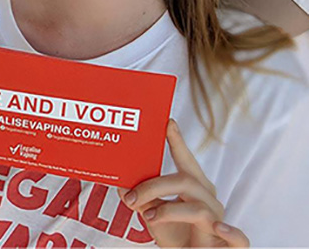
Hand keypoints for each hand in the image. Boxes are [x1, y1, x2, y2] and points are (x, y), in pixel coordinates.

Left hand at [118, 121, 248, 246]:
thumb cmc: (177, 236)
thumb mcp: (153, 216)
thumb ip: (141, 199)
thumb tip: (121, 185)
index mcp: (195, 188)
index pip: (186, 163)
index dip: (178, 143)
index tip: (168, 123)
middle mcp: (209, 200)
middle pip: (186, 181)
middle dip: (155, 185)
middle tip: (131, 197)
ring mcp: (221, 221)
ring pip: (198, 207)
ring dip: (168, 210)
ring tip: (148, 217)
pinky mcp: (231, 246)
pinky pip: (239, 237)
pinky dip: (231, 231)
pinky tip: (218, 227)